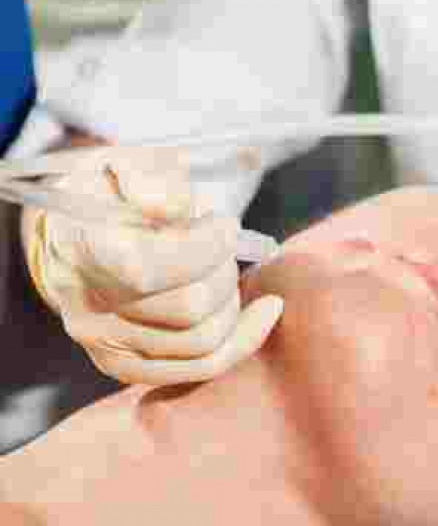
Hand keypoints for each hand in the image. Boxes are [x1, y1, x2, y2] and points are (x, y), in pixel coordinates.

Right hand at [23, 146, 282, 383]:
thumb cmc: (114, 194)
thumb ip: (151, 177)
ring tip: (225, 267)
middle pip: (188, 308)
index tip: (224, 224)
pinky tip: (263, 311)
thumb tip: (176, 209)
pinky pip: (200, 369)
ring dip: (232, 301)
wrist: (82, 237)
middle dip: (223, 269)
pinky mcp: (127, 366)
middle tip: (221, 241)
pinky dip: (243, 339)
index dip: (203, 249)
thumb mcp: (127, 163)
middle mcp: (85, 305)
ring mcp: (104, 343)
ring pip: (201, 342)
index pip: (147, 269)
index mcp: (78, 248)